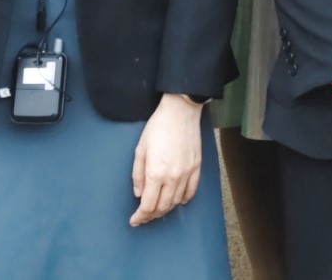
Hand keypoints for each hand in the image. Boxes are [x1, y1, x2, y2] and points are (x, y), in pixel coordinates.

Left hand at [129, 94, 204, 225]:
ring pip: (176, 202)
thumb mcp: (140, 150)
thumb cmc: (158, 127)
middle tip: (143, 217)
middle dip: (151, 216)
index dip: (140, 217)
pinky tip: (177, 201)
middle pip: (162, 207)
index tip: (134, 220)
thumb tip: (139, 194)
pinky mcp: (197, 167)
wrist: (181, 112)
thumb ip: (138, 175)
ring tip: (157, 209)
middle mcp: (172, 177)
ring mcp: (187, 173)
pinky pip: (191, 191)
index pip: (148, 205)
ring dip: (165, 209)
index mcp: (155, 174)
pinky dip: (183, 200)